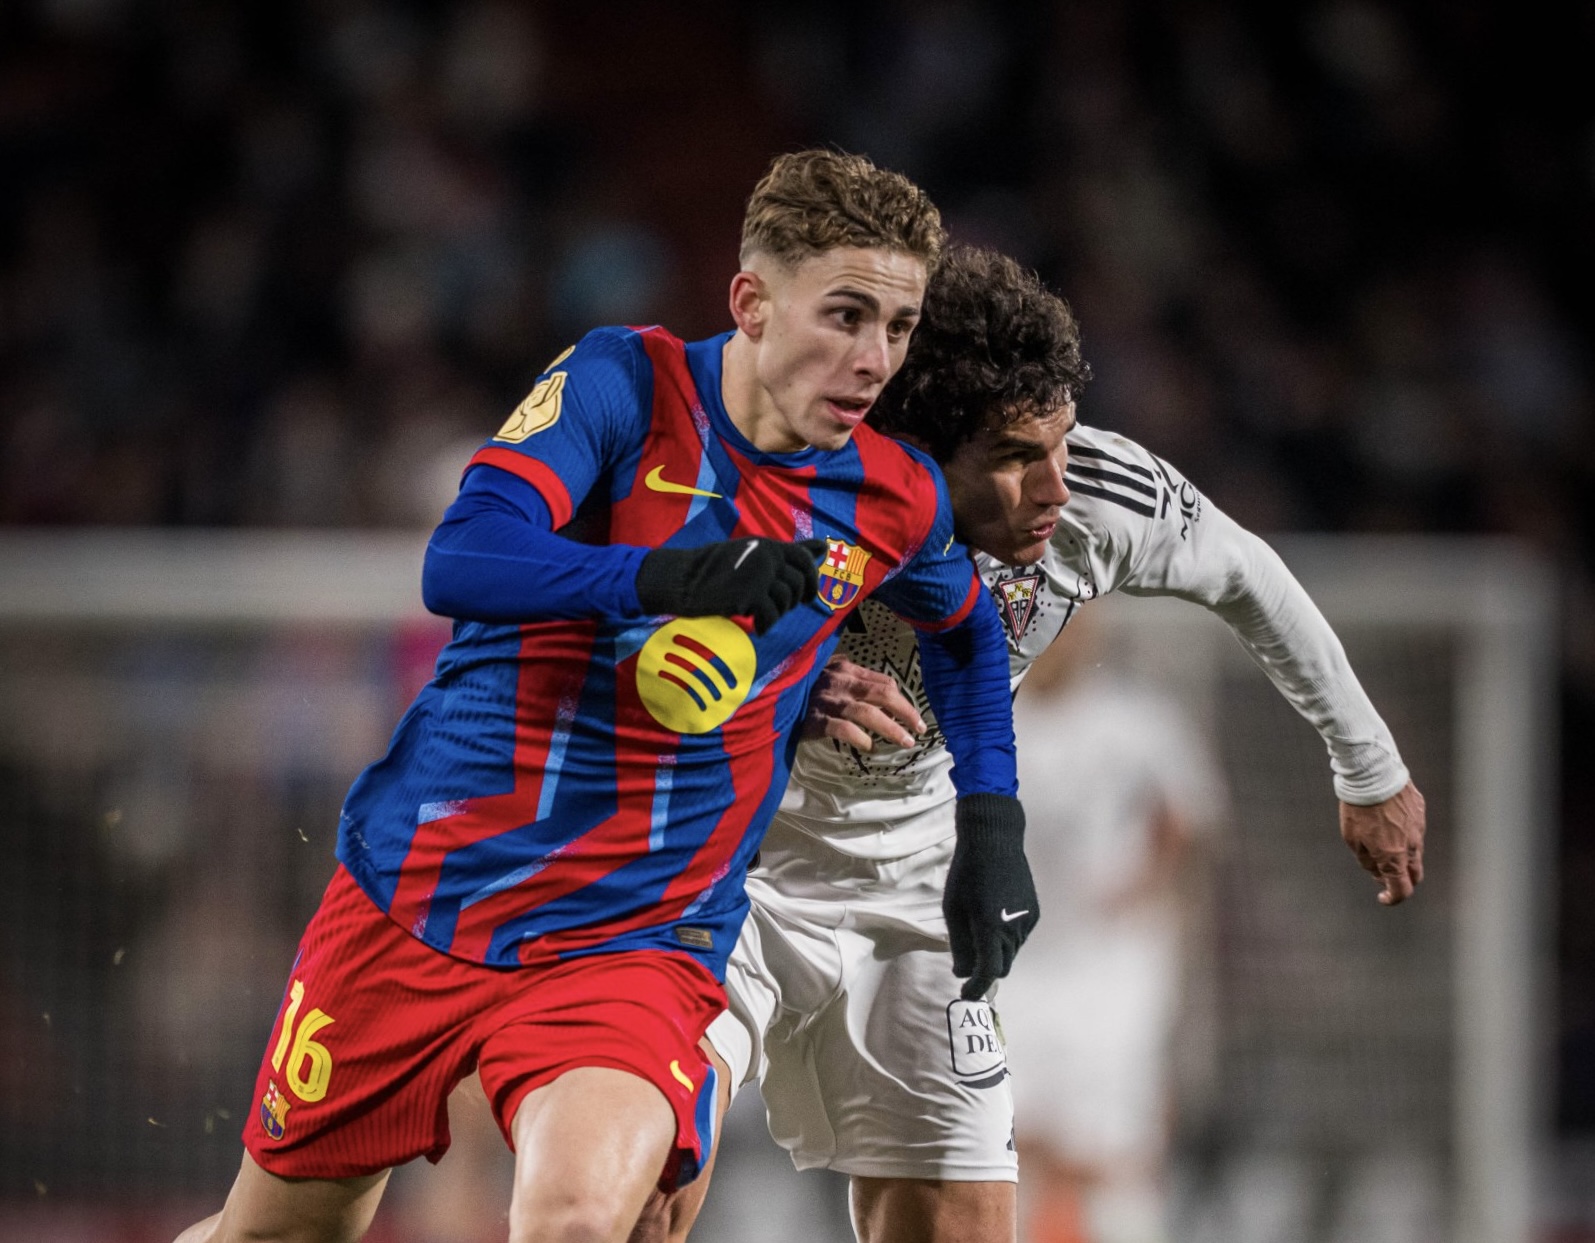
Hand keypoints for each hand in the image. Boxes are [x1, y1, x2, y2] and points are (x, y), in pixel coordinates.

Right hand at [636, 538, 826, 634]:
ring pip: (786, 601)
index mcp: (767, 545)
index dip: (811, 580)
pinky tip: (755, 627)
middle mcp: (766, 555)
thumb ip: (787, 554)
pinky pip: (771, 616)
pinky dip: (765, 625)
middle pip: (799, 584)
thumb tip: (824, 548)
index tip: (808, 596)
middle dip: (794, 601)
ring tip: (759, 615)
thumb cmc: (717, 570)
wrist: (682, 580)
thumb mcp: (753, 555)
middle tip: (776, 609)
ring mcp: (758, 574)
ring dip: (776, 614)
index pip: (803, 558)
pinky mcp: (748, 594)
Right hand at [801, 656, 923, 750]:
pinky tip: (871, 747)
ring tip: (905, 742)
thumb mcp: (829, 678)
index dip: (903, 700)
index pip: (883, 682)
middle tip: (919, 729)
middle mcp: (839, 681)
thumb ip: (852, 682)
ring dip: (891, 728)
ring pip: (868, 712)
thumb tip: (885, 694)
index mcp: (846, 669)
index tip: (914, 717)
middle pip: (882, 694)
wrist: (768, 700)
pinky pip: (844, 729)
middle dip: (905, 712)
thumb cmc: (803, 691)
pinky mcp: (815, 719)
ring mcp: (827, 700)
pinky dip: (861, 738)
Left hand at [944, 793, 1038, 999]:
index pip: (988, 972)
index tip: (965, 993)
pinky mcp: (1035, 913)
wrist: (995, 840)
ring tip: (978, 931)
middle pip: (1001, 966)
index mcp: (990, 928)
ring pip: (1011, 953)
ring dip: (996, 953)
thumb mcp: (953, 910)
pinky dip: (1006, 938)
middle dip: (985, 970)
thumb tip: (962, 972)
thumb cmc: (966, 873)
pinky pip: (1019, 937)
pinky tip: (993, 917)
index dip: (976, 987)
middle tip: (967, 963)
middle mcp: (1014, 929)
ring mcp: (1028, 921)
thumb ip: (959, 945)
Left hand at [1340, 780, 1425, 904]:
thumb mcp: (1352, 839)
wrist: (1373, 775)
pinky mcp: (1420, 813)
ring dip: (1403, 857)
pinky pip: (1415, 831)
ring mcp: (1419, 829)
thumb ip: (1367, 861)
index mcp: (1393, 856)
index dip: (1393, 898)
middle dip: (1402, 880)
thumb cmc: (1358, 807)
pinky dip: (1405, 835)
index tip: (1383, 897)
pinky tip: (1389, 823)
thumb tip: (1377, 874)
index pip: (1402, 889)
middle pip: (1414, 874)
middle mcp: (1411, 845)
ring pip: (1416, 853)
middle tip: (1384, 875)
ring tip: (1382, 843)